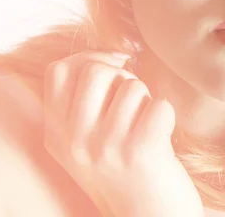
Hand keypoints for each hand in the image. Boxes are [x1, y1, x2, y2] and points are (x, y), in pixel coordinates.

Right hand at [43, 51, 203, 216]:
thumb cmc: (125, 170)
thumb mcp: (88, 141)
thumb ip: (84, 102)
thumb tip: (115, 54)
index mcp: (56, 136)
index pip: (57, 71)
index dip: (89, 58)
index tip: (114, 67)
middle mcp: (74, 142)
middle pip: (95, 71)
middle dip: (123, 78)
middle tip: (133, 103)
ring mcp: (105, 148)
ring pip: (132, 87)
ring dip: (146, 101)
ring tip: (145, 129)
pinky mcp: (139, 153)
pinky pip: (160, 105)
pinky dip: (167, 116)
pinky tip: (162, 139)